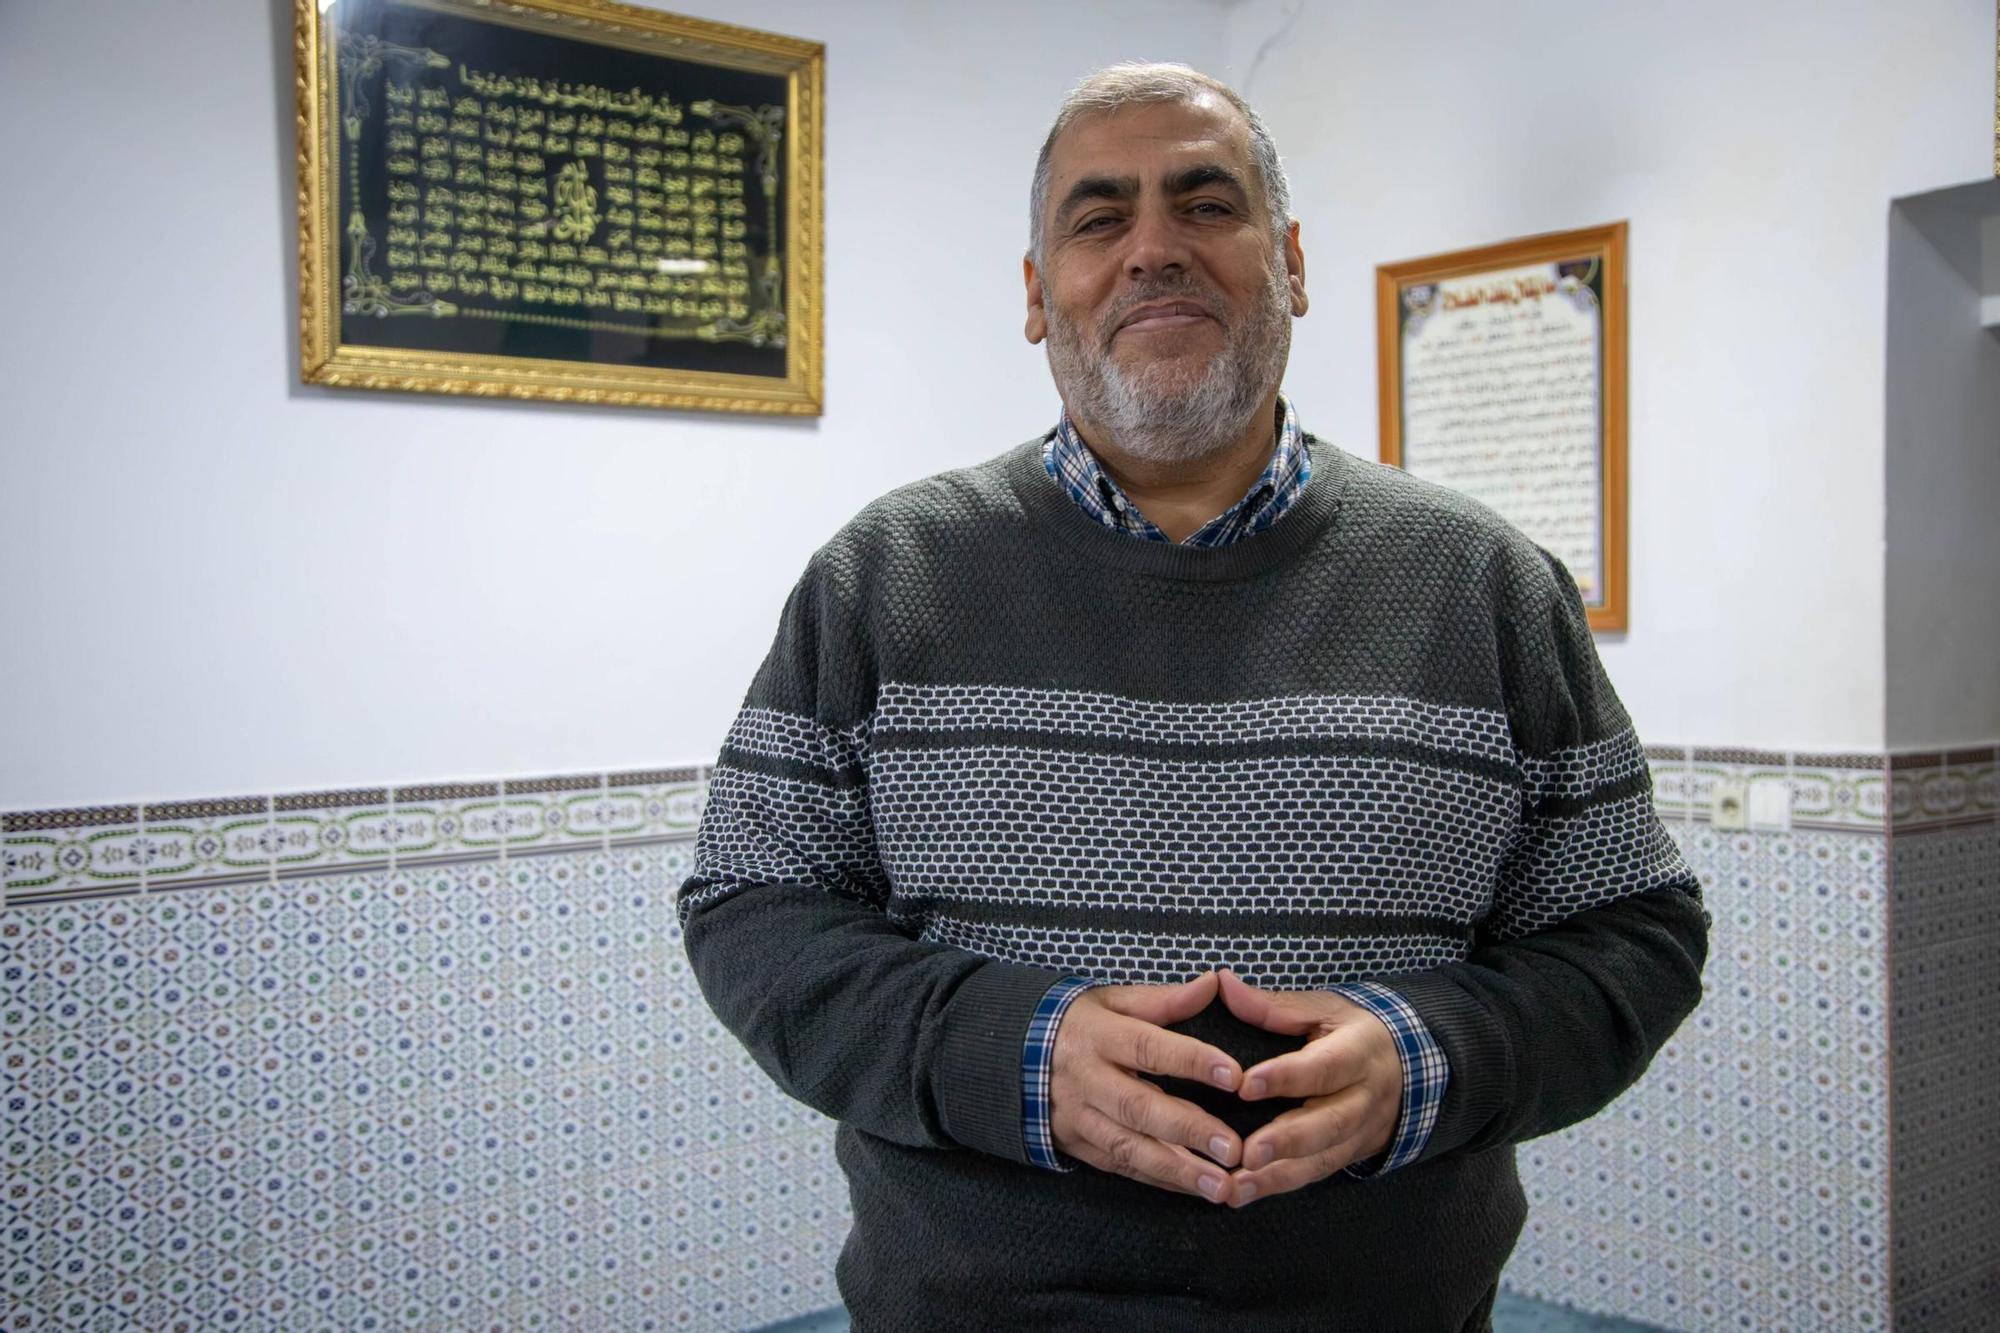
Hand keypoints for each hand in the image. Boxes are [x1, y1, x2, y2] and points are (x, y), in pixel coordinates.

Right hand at [1049, 971, 1246, 1202]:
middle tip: (1233, 1148)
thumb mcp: (1111, 1000)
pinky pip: (1121, 1167)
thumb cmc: (1076, 1023)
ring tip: (1222, 1186)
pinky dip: (1159, 1180)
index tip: (1235, 1075)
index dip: (1192, 1060)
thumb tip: (1213, 984)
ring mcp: (1079, 1117)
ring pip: (1130, 1148)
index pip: (1149, 1047)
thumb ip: (1164, 999)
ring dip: (1177, 1169)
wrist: (1009, 1055)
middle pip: (1139, 1107)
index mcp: (1099, 1035)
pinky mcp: (1077, 1145)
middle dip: (1188, 1130)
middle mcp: (1087, 1079)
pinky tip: (1194, 1188)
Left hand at [1215, 969, 1403, 1207]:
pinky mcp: (1349, 1155)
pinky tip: (1243, 1194)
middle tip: (1247, 1153)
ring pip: (1322, 1159)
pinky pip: (1315, 1174)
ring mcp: (1361, 1132)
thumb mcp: (1324, 1009)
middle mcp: (1364, 1098)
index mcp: (1358, 1052)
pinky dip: (1278, 1186)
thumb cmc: (1353, 1032)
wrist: (1408, 1066)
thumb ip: (1274, 1006)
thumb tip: (1224, 984)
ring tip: (1235, 1187)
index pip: (1323, 1067)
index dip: (1285, 1077)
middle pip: (1329, 1123)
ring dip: (1276, 1177)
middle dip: (1287, 1141)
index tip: (1245, 1085)